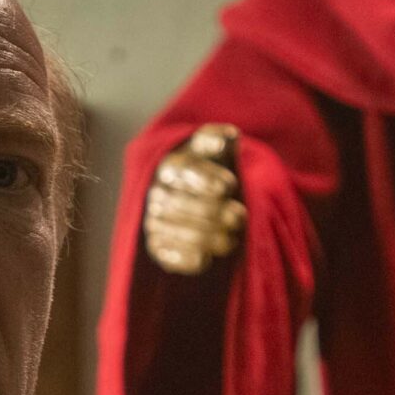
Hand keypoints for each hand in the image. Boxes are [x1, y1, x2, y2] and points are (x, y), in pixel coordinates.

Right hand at [144, 124, 247, 274]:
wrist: (197, 198)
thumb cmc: (211, 170)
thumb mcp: (215, 151)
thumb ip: (219, 139)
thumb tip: (228, 135)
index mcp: (170, 165)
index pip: (182, 170)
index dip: (205, 178)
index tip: (229, 186)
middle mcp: (156, 193)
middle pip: (182, 204)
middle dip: (213, 212)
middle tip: (240, 216)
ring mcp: (154, 221)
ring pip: (179, 231)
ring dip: (208, 237)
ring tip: (233, 238)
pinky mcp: (158, 247)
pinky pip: (170, 256)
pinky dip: (189, 259)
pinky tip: (208, 258)